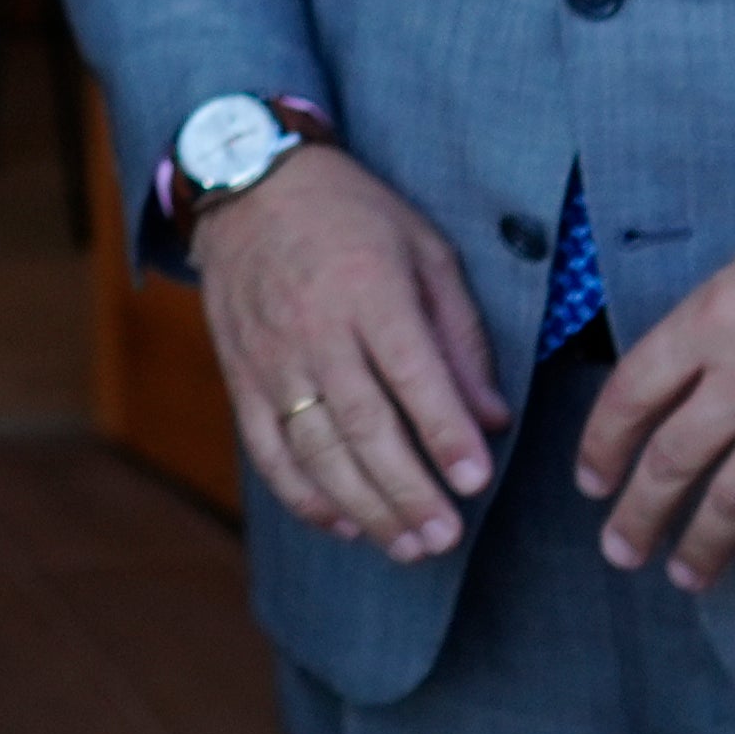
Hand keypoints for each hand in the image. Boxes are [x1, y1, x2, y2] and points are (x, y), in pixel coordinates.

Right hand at [190, 142, 497, 564]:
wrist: (247, 186)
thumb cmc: (353, 216)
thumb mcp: (424, 250)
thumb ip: (460, 335)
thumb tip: (493, 417)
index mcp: (368, 288)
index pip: (410, 371)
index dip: (444, 430)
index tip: (476, 480)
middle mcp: (315, 329)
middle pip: (362, 424)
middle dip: (407, 489)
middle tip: (446, 537)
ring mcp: (271, 359)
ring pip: (315, 448)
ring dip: (363, 505)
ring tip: (408, 546)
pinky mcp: (241, 379)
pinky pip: (268, 451)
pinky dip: (304, 496)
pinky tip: (344, 525)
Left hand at [574, 181, 734, 588]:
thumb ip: (707, 329)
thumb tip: (673, 388)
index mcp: (711, 320)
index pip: (630, 397)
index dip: (601, 448)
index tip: (592, 482)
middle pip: (671, 462)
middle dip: (637, 516)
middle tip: (621, 549)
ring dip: (701, 547)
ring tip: (685, 574)